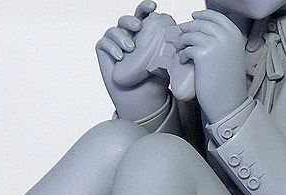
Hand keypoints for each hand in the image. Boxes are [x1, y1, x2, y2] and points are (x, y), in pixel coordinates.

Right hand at [96, 1, 169, 121]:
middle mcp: (127, 34)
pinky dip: (111, 47)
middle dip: (131, 20)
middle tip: (138, 26)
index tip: (153, 6)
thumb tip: (182, 32)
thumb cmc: (154, 76)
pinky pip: (104, 43)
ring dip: (122, 36)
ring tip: (130, 48)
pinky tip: (119, 57)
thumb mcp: (166, 60)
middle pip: (125, 19)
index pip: (143, 14)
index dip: (145, 7)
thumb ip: (171, 45)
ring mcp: (114, 41)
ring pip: (114, 30)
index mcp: (143, 31)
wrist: (141, 95)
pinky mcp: (104, 50)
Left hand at [176, 10, 247, 121]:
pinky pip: (186, 48)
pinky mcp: (203, 54)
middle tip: (180, 34)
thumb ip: (222, 42)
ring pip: (191, 34)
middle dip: (188, 27)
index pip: (216, 16)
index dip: (202, 15)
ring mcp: (215, 43)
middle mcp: (227, 35)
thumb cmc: (228, 83)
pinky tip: (183, 60)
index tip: (193, 17)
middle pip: (201, 22)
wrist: (228, 101)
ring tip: (179, 49)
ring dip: (182, 40)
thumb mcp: (231, 56)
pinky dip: (182, 54)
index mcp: (235, 34)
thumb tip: (203, 32)